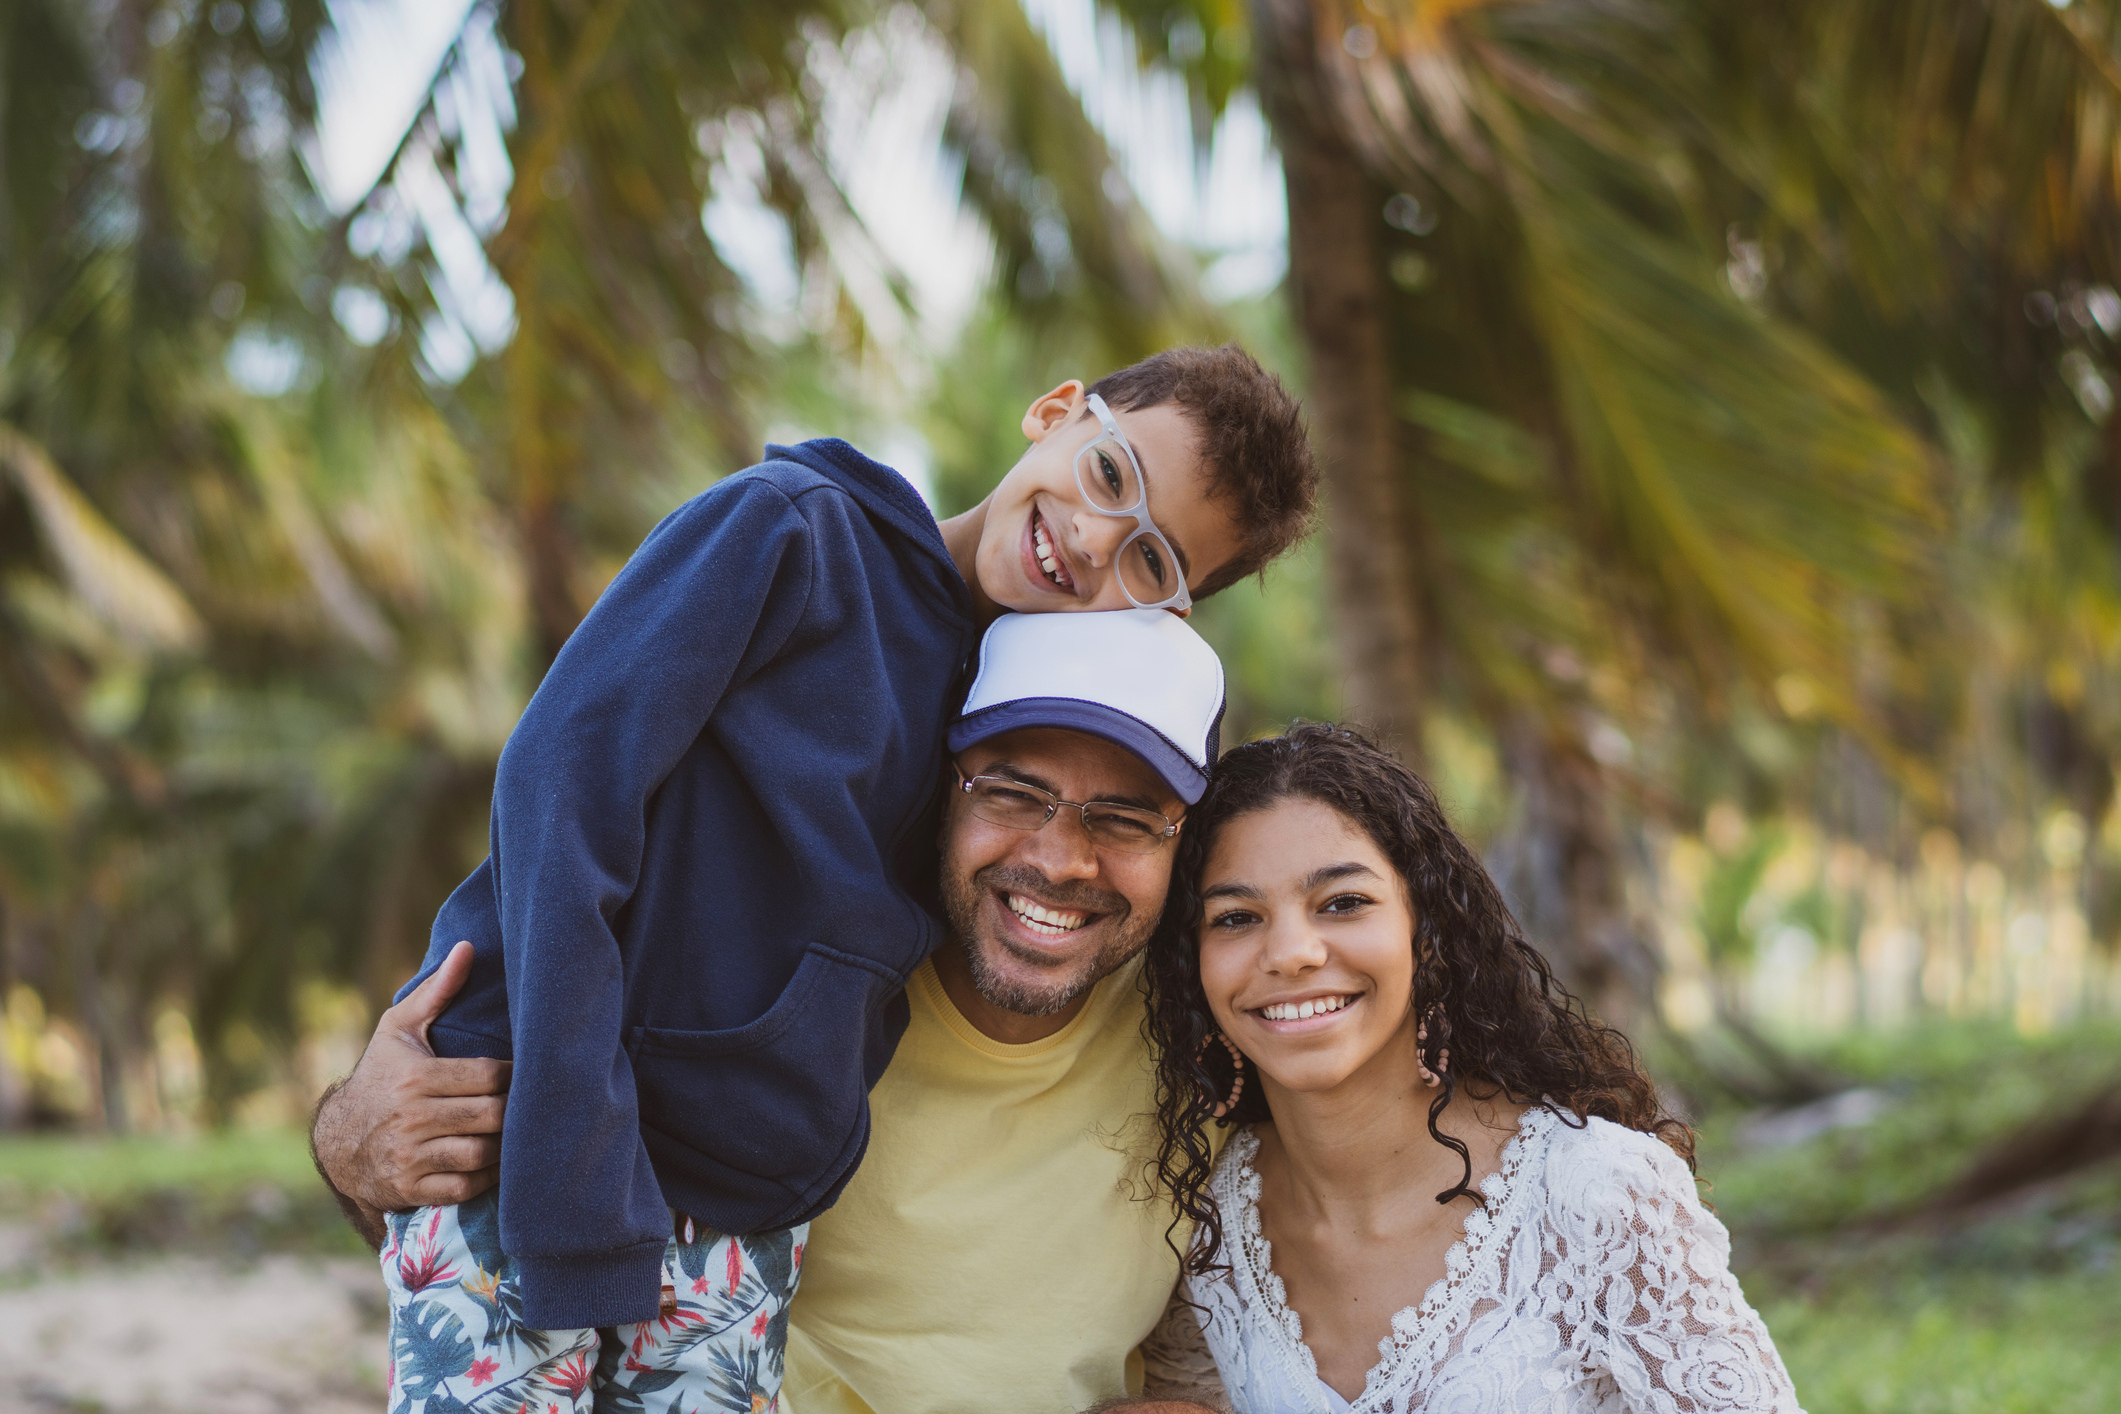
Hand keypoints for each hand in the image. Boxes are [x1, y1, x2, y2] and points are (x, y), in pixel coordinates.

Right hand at [310, 941, 509, 1245]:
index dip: (518, 1075)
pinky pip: (466, 1188)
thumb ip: (437, 990)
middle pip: (492, 1116)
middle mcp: (413, 1118)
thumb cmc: (381, 1075)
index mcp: (417, 1078)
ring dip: (509, 1146)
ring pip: (482, 1154)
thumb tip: (469, 947)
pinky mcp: (413, 1188)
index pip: (489, 1076)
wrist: (337, 1139)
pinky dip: (489, 1178)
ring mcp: (412, 1157)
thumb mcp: (400, 1028)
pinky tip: (500, 1160)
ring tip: (523, 1131)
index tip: (531, 1071)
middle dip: (519, 1111)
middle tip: (537, 1103)